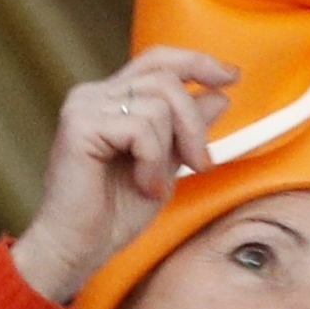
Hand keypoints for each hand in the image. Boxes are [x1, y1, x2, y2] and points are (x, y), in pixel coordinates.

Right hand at [9, 50, 238, 302]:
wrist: (78, 248)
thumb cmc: (113, 214)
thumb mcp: (164, 164)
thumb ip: (184, 129)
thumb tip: (218, 97)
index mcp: (109, 99)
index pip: (157, 61)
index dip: (196, 62)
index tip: (231, 76)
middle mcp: (92, 95)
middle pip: (165, 79)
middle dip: (194, 123)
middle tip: (199, 163)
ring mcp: (83, 107)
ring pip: (158, 104)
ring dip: (172, 149)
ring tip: (156, 185)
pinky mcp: (80, 125)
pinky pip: (141, 127)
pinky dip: (152, 162)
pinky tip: (143, 186)